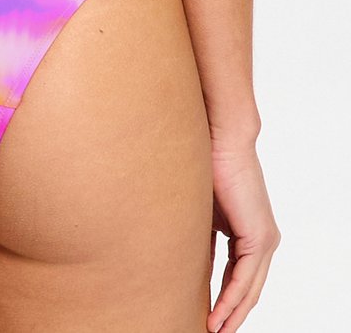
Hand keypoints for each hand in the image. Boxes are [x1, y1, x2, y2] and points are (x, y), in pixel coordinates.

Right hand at [208, 137, 279, 332]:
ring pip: (249, 290)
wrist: (221, 138)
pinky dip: (230, 302)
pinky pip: (244, 280)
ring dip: (230, 315)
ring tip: (211, 332)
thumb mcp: (202, 210)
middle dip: (230, 315)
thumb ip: (202, 236)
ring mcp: (265, 239)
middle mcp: (264, 239)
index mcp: (251, 231)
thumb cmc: (207, 163)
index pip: (240, 276)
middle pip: (248, 289)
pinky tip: (216, 319)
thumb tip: (187, 261)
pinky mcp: (259, 238)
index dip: (225, 300)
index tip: (207, 317)